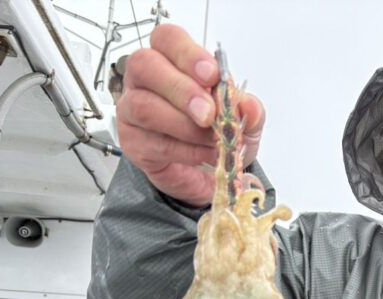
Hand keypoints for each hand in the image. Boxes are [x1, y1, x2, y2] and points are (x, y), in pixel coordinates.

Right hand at [116, 24, 265, 206]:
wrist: (211, 175)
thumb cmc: (218, 136)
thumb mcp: (243, 121)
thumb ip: (249, 110)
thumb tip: (249, 105)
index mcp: (172, 61)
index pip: (168, 39)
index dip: (188, 53)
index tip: (212, 75)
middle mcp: (146, 80)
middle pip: (145, 65)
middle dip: (181, 89)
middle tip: (208, 113)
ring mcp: (133, 110)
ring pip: (143, 106)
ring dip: (183, 125)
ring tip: (210, 139)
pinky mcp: (133, 142)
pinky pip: (153, 142)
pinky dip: (184, 151)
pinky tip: (202, 154)